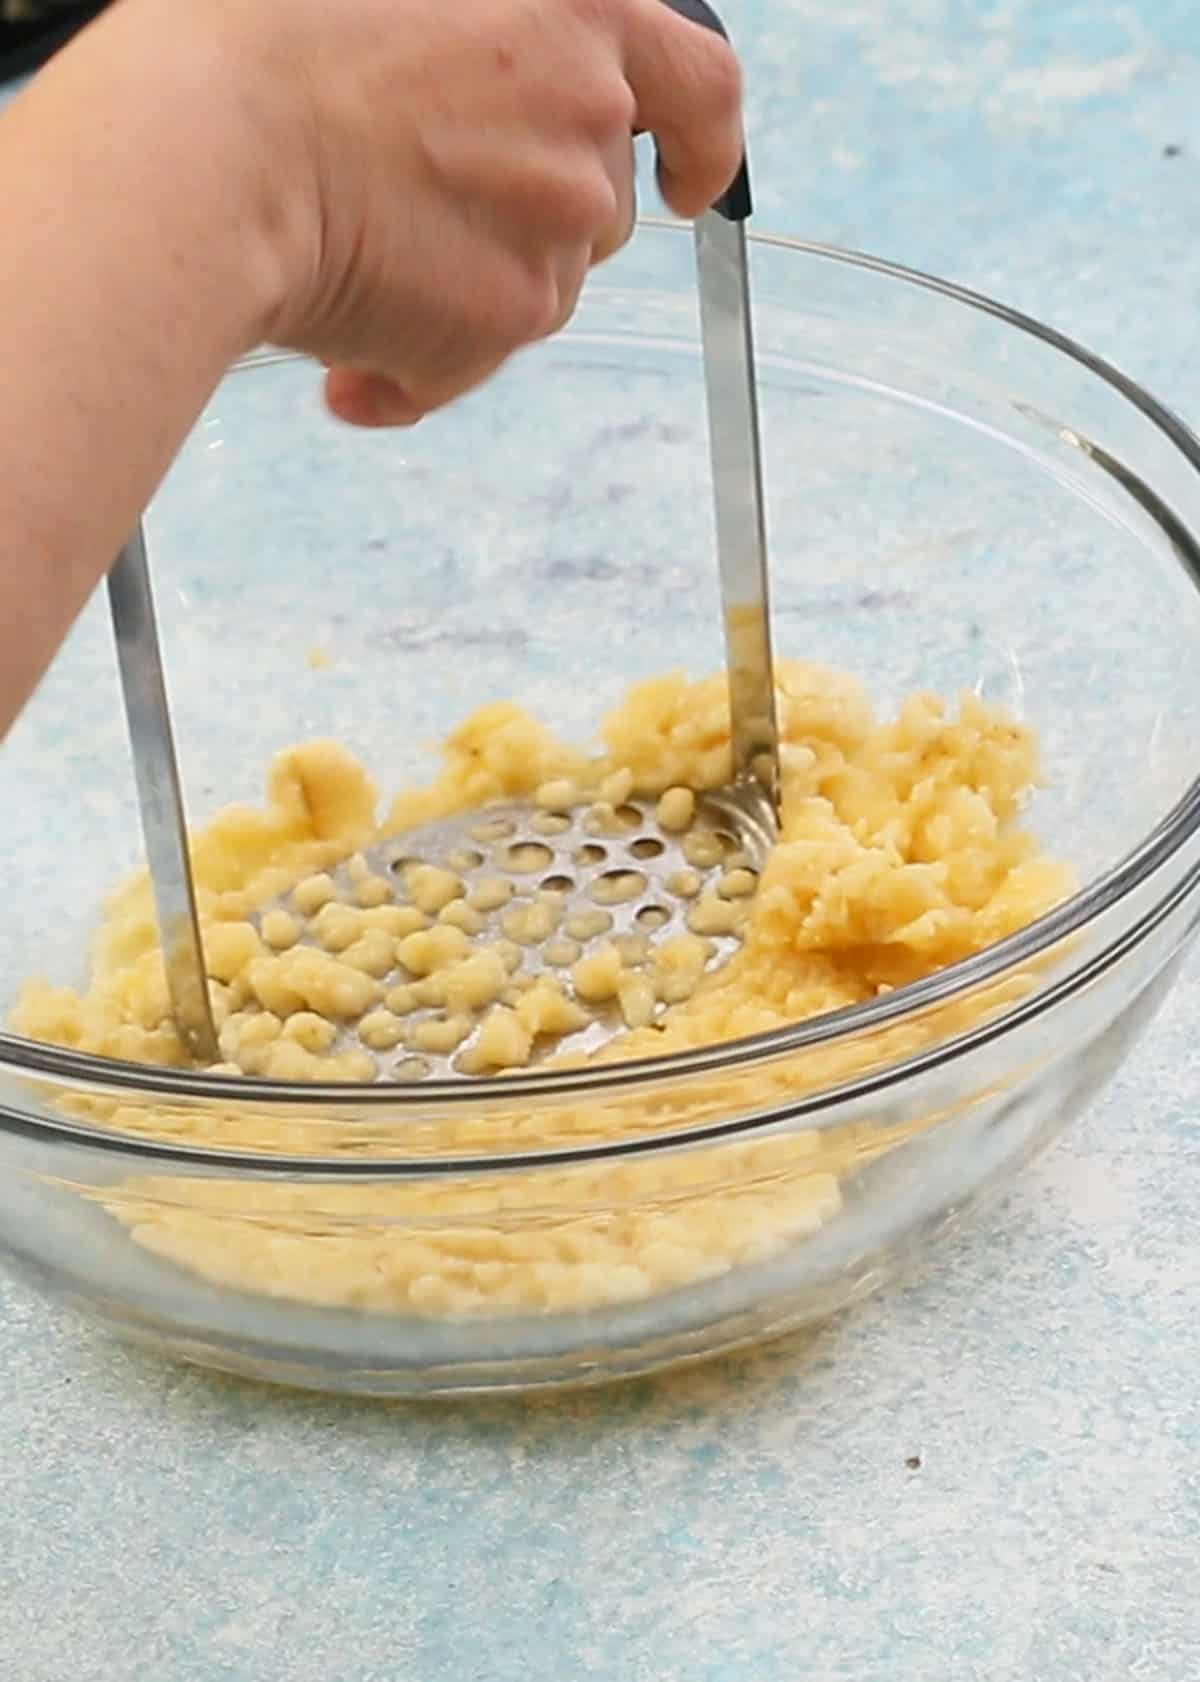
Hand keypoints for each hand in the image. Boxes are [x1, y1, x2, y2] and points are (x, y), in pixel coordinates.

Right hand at [223, 0, 742, 425]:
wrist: (213, 146)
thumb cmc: (270, 44)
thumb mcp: (408, 2)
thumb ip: (490, 41)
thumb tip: (489, 83)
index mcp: (581, 10)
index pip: (702, 89)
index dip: (701, 146)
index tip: (686, 183)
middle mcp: (593, 122)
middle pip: (598, 209)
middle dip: (527, 228)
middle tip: (419, 216)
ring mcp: (558, 226)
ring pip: (536, 292)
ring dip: (459, 297)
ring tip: (349, 267)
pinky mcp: (510, 316)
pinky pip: (472, 365)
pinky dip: (410, 371)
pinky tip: (339, 347)